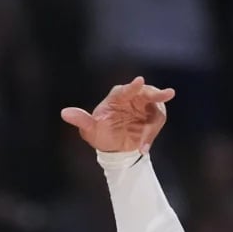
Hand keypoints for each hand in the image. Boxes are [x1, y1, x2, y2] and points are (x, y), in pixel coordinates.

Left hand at [60, 76, 174, 154]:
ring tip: (143, 144)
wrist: (114, 149)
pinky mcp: (153, 119)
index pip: (126, 89)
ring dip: (152, 126)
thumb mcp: (90, 129)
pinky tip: (142, 149)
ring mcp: (145, 108)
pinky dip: (150, 137)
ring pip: (155, 110)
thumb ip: (81, 120)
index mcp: (117, 97)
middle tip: (168, 94)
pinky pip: (155, 125)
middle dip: (157, 94)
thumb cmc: (100, 134)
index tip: (140, 81)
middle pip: (147, 93)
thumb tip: (64, 113)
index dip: (133, 86)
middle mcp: (133, 99)